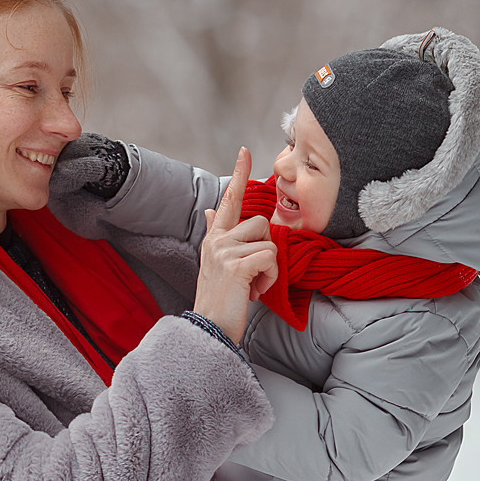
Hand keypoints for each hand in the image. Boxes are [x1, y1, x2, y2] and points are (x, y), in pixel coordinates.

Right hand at [193, 147, 278, 344]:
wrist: (209, 328)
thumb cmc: (218, 300)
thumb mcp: (215, 264)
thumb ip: (215, 235)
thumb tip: (210, 212)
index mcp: (214, 238)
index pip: (228, 200)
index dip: (238, 174)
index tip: (245, 151)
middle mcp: (217, 240)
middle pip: (261, 222)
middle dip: (267, 248)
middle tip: (256, 275)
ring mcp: (225, 251)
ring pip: (269, 242)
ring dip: (270, 267)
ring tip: (254, 285)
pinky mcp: (236, 265)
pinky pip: (270, 257)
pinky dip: (270, 277)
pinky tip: (256, 291)